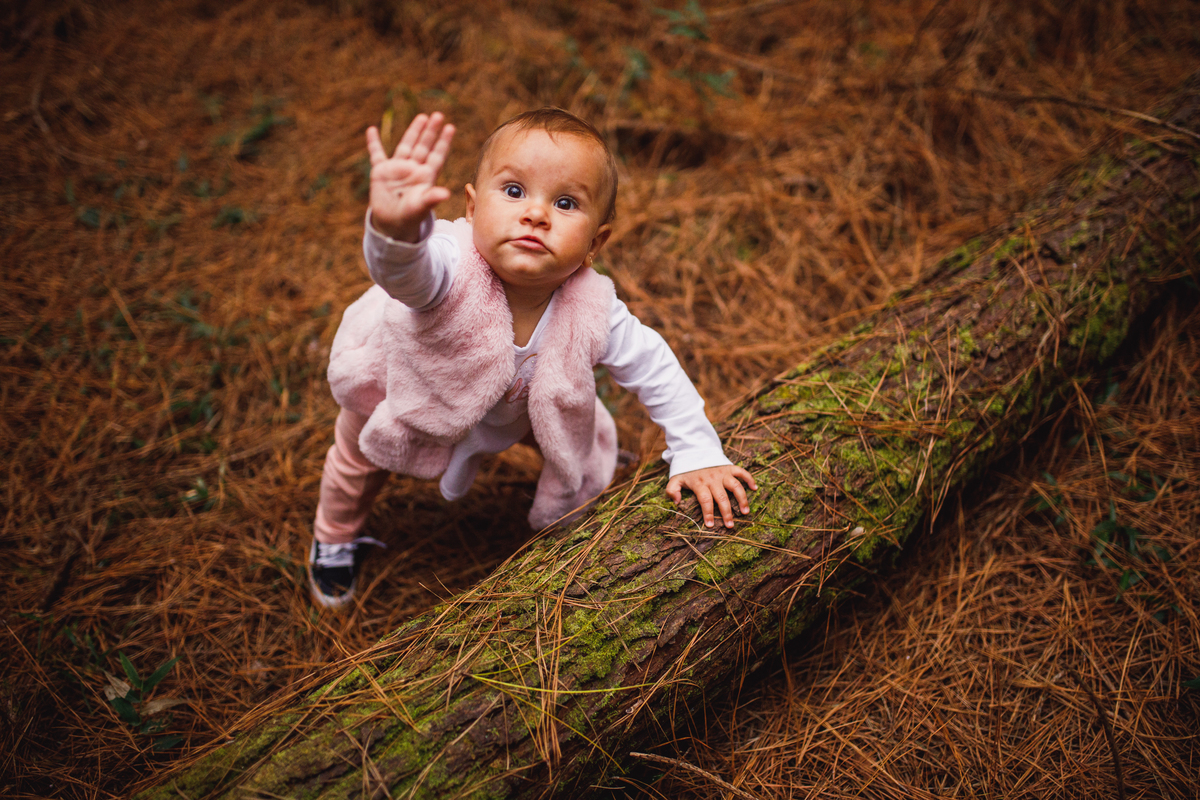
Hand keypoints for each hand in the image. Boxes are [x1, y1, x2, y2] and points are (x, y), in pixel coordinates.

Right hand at [365, 112, 455, 241]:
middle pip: (424, 146)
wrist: (392, 224)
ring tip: (422, 117)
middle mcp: (413, 169)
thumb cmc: (410, 217)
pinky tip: (372, 130)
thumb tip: (446, 194)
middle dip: (430, 131)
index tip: (450, 127)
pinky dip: (373, 143)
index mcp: (425, 177)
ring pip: (406, 146)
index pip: (436, 155)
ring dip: (413, 132)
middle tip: (438, 115)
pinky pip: (376, 154)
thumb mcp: (421, 207)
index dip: (443, 142)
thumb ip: (431, 198)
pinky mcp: (381, 172)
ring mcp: (397, 169)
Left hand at [666, 465, 756, 528]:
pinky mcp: (729, 467)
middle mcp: (712, 479)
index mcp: (699, 483)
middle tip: (730, 526)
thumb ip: (672, 490)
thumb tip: (676, 502)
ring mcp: (722, 473)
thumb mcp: (675, 479)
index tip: (710, 525)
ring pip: (735, 486)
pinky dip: (749, 479)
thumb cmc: (686, 470)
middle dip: (726, 513)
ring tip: (745, 512)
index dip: (708, 513)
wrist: (694, 451)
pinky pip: (741, 472)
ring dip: (742, 499)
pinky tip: (754, 488)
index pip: (705, 500)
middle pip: (722, 497)